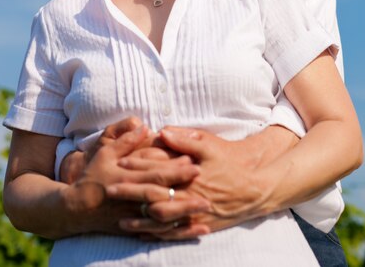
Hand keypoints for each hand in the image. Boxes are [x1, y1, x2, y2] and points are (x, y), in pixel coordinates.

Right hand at [63, 125, 202, 235]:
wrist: (76, 207)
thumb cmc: (93, 175)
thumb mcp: (105, 152)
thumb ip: (125, 140)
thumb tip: (143, 126)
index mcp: (127, 176)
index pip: (155, 173)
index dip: (175, 170)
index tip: (195, 165)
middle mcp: (131, 197)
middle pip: (163, 197)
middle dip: (185, 195)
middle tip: (208, 193)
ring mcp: (133, 215)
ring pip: (162, 217)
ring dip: (184, 215)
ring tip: (205, 212)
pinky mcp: (134, 228)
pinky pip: (158, 233)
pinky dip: (177, 233)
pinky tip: (194, 230)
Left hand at [107, 127, 271, 238]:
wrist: (254, 183)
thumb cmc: (229, 159)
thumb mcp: (208, 144)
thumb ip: (184, 139)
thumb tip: (162, 131)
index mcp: (189, 174)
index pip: (157, 171)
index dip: (137, 167)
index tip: (119, 163)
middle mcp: (190, 195)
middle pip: (154, 197)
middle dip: (130, 194)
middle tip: (110, 190)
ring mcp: (194, 212)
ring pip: (163, 221)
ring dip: (141, 220)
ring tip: (121, 220)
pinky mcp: (200, 223)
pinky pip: (176, 233)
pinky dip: (159, 234)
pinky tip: (145, 233)